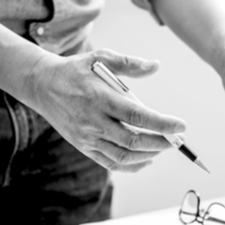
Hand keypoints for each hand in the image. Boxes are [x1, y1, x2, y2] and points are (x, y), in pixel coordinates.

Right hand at [27, 49, 187, 171]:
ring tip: (164, 147)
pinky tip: (147, 160)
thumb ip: (130, 63)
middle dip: (161, 143)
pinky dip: (132, 166)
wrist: (43, 86)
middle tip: (178, 140)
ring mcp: (88, 138)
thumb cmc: (77, 70)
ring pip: (123, 157)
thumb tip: (155, 66)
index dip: (162, 124)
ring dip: (149, 155)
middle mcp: (93, 122)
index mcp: (100, 99)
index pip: (137, 117)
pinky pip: (111, 164)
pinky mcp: (84, 147)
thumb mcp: (101, 58)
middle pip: (133, 141)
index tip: (181, 126)